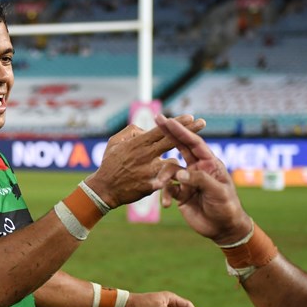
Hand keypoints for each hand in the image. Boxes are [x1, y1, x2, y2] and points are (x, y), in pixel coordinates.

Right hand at [86, 114, 204, 208]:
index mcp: (138, 143)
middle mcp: (145, 155)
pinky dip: (170, 181)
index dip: (177, 123)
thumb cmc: (109, 163)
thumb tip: (146, 128)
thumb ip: (131, 131)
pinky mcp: (149, 186)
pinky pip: (165, 182)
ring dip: (178, 162)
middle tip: (203, 123)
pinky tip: (175, 182)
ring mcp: (148, 171)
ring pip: (171, 163)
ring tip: (179, 164)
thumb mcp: (115, 141)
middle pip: (171, 141)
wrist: (103, 189)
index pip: (162, 130)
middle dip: (189, 132)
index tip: (191, 116)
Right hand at [152, 114, 252, 244]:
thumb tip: (180, 174)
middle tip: (157, 121)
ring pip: (170, 170)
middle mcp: (197, 168)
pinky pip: (169, 189)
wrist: (223, 229)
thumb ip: (200, 180)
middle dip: (170, 135)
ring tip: (158, 184)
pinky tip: (166, 205)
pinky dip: (165, 194)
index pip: (194, 143)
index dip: (182, 131)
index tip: (169, 121)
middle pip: (181, 148)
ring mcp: (188, 180)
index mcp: (209, 163)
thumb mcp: (218, 192)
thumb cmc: (227, 207)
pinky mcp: (181, 194)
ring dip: (163, 176)